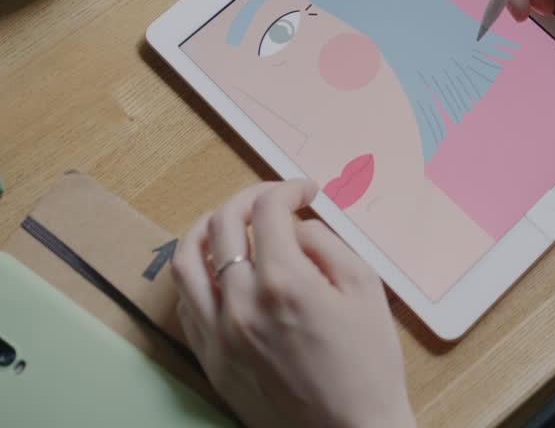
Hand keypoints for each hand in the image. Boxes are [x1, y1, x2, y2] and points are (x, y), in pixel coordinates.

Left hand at [173, 181, 414, 427]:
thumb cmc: (367, 366)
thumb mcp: (365, 289)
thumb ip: (326, 244)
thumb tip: (296, 226)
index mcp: (284, 283)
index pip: (268, 211)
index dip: (288, 188)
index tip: (304, 191)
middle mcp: (242, 305)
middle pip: (222, 224)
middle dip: (249, 199)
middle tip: (273, 200)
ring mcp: (220, 334)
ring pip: (187, 261)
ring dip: (206, 228)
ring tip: (229, 221)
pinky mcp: (212, 359)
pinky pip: (187, 302)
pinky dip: (198, 273)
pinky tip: (219, 269)